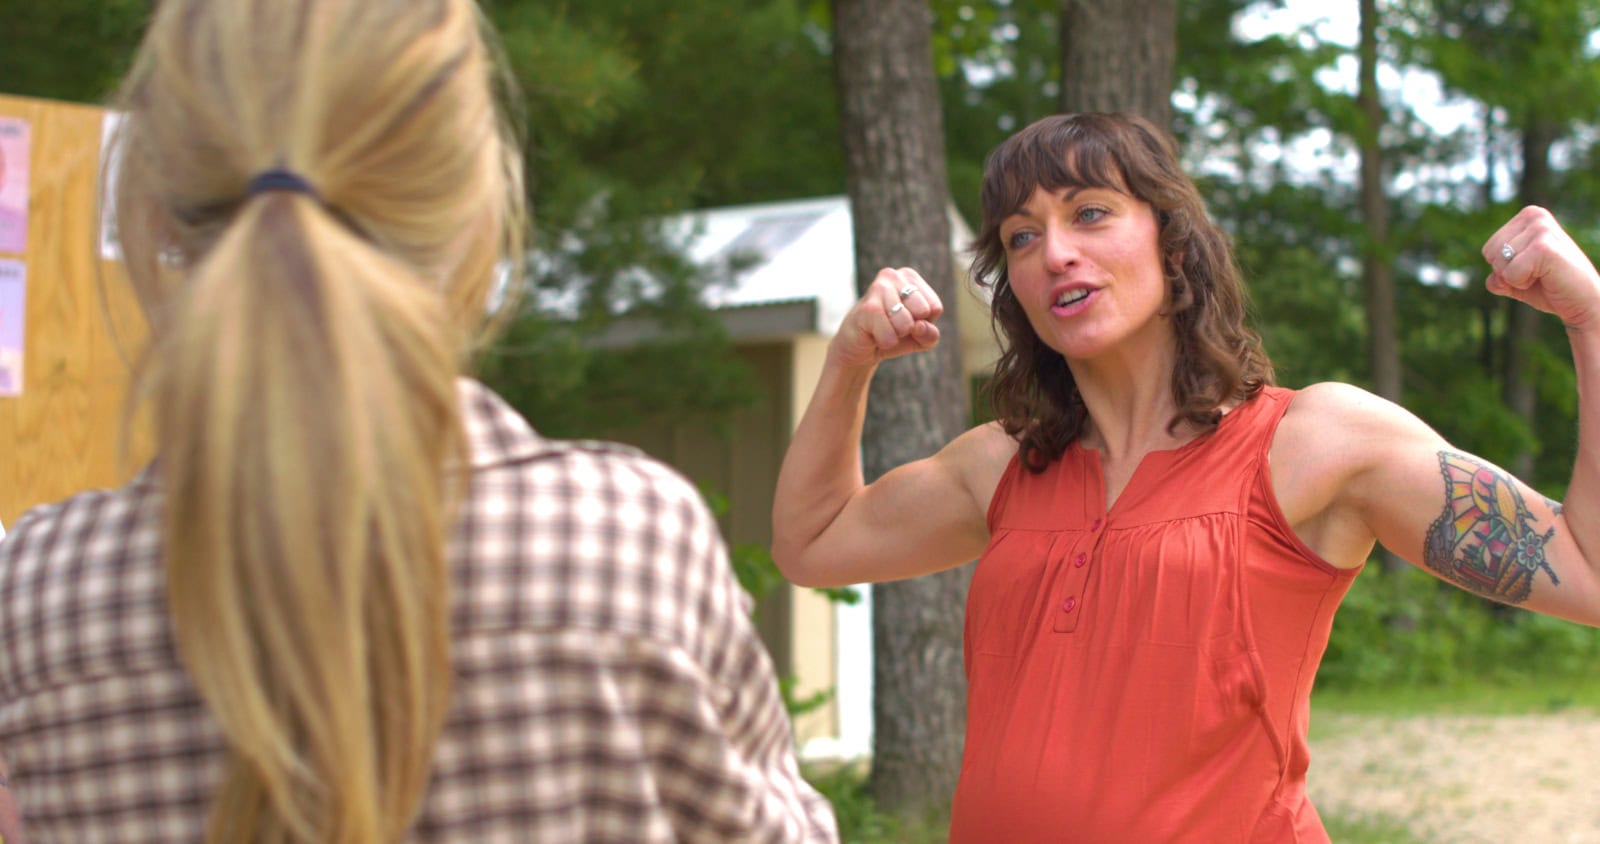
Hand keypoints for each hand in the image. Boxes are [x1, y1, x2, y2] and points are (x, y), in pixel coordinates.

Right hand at [829, 267, 943, 368]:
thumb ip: (931, 334)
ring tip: (883, 329)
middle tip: (893, 325)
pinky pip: (890, 334)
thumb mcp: (920, 337)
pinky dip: (886, 342)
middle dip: (911, 328)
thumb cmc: (892, 335)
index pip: (935, 307)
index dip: (924, 323)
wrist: (857, 347)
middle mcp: (893, 275)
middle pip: (923, 311)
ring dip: (897, 336)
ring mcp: (878, 288)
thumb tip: (918, 326)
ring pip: (907, 324)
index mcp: (909, 276)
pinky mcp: (867, 307)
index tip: (906, 320)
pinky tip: (874, 335)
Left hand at [1484, 206, 1599, 329]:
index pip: (1488, 248)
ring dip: (1517, 279)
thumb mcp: (1515, 279)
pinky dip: (1522, 284)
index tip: (1533, 268)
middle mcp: (1535, 215)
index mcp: (1529, 215)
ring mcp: (1541, 229)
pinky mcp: (1544, 248)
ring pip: (1499, 264)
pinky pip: (1509, 274)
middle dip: (1508, 272)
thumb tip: (1492, 278)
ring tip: (1543, 275)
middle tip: (1538, 274)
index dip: (1505, 267)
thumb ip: (1496, 275)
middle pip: (1490, 254)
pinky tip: (1546, 279)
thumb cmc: (1550, 288)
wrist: (1584, 302)